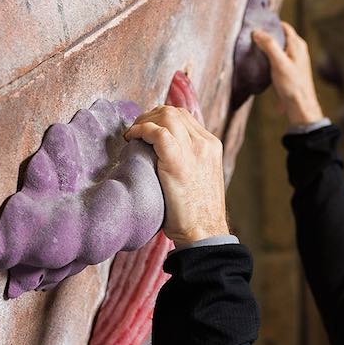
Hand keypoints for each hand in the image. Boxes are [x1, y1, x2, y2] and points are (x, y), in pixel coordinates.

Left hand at [124, 105, 229, 244]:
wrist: (204, 232)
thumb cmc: (196, 213)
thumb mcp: (198, 178)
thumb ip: (188, 160)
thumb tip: (161, 152)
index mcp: (211, 146)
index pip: (184, 117)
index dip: (160, 119)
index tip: (145, 130)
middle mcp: (205, 143)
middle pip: (173, 112)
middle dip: (149, 116)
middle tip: (135, 131)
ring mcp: (194, 151)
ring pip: (166, 116)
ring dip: (144, 121)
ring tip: (132, 135)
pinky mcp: (178, 161)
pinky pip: (158, 132)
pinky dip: (141, 130)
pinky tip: (132, 139)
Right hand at [252, 21, 324, 126]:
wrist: (300, 104)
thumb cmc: (292, 84)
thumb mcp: (278, 62)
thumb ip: (269, 45)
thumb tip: (257, 32)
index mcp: (297, 44)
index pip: (284, 26)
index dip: (271, 24)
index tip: (258, 24)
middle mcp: (298, 50)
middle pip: (281, 36)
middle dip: (269, 35)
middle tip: (253, 36)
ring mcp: (296, 60)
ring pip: (280, 48)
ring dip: (269, 47)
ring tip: (255, 48)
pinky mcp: (291, 70)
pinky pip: (280, 58)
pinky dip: (271, 57)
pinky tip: (263, 64)